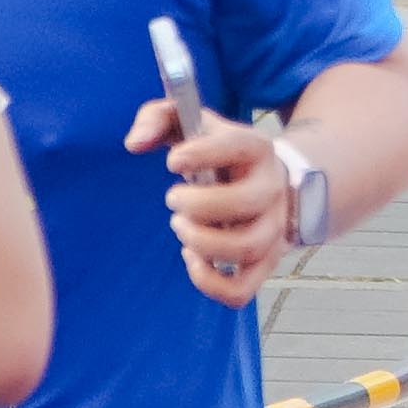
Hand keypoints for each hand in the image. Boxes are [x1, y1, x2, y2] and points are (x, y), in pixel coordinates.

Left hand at [126, 101, 296, 305]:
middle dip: (198, 204)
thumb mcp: (194, 123)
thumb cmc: (220, 154)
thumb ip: (157, 118)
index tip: (173, 161)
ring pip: (247, 247)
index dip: (202, 154)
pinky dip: (210, 282)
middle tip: (174, 199)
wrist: (273, 182)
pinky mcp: (264, 262)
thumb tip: (134, 144)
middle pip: (246, 202)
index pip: (240, 146)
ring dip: (203, 241)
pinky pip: (243, 289)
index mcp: (256, 149)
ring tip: (181, 227)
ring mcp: (272, 229)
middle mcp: (271, 189)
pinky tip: (192, 259)